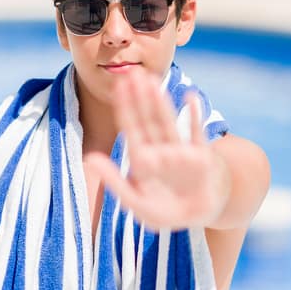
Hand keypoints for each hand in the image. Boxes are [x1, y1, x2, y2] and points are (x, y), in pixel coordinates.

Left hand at [83, 67, 230, 230]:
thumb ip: (113, 180)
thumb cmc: (164, 211)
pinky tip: (190, 97)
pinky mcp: (200, 157)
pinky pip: (196, 134)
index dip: (124, 108)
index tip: (118, 86)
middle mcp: (160, 151)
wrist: (198, 217)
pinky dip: (194, 116)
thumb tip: (90, 159)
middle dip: (140, 97)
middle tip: (132, 73)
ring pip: (167, 123)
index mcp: (142, 160)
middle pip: (147, 120)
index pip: (130, 129)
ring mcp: (180, 152)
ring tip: (152, 81)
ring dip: (159, 103)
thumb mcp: (135, 201)